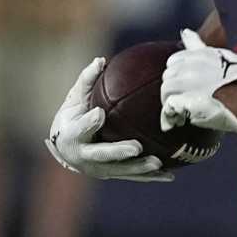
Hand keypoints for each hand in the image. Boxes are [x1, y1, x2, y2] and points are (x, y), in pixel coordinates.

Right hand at [44, 58, 172, 181]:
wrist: (67, 149)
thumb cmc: (72, 118)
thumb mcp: (74, 100)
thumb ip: (87, 81)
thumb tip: (101, 60)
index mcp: (72, 136)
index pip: (80, 129)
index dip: (88, 123)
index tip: (99, 113)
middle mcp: (85, 157)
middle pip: (102, 155)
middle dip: (119, 152)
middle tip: (136, 147)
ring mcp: (99, 169)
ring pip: (121, 170)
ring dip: (139, 168)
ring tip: (158, 163)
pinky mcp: (112, 174)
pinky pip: (133, 176)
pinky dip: (150, 177)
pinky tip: (170, 175)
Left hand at [161, 28, 236, 134]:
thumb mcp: (222, 56)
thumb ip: (198, 45)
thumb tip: (185, 32)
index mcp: (198, 55)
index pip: (173, 61)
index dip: (179, 75)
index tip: (191, 85)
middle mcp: (190, 66)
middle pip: (168, 77)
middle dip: (175, 89)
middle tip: (190, 100)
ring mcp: (187, 83)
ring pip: (165, 91)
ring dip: (173, 102)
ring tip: (186, 111)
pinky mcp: (186, 101)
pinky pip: (169, 106)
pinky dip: (173, 113)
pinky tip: (183, 118)